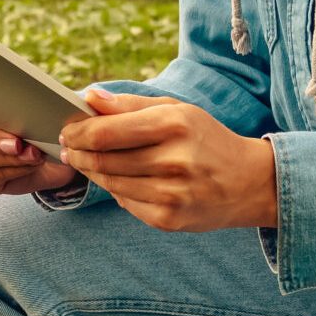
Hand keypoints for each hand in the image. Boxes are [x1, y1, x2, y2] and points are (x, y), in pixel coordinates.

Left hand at [59, 90, 277, 231]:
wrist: (250, 182)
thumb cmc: (205, 139)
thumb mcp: (175, 110)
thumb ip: (129, 104)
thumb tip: (88, 96)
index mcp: (173, 125)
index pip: (103, 133)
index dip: (76, 133)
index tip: (66, 131)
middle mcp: (173, 161)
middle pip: (100, 160)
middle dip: (76, 153)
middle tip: (68, 148)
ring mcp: (170, 194)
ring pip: (108, 183)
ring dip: (90, 172)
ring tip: (86, 162)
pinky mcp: (168, 219)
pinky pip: (124, 203)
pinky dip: (115, 190)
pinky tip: (120, 180)